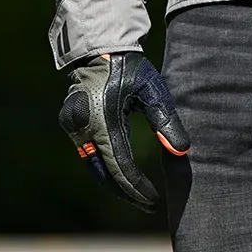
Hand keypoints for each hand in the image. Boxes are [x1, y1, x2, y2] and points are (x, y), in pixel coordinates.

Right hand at [58, 51, 189, 209]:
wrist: (101, 47)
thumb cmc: (130, 67)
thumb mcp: (153, 89)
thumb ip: (166, 120)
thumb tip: (180, 152)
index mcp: (104, 120)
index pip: (120, 167)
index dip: (137, 188)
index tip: (153, 200)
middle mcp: (83, 127)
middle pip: (103, 173)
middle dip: (124, 192)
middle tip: (146, 204)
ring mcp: (73, 126)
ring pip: (92, 166)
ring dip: (111, 181)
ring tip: (134, 194)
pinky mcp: (70, 123)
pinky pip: (86, 153)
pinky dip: (102, 166)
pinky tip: (117, 172)